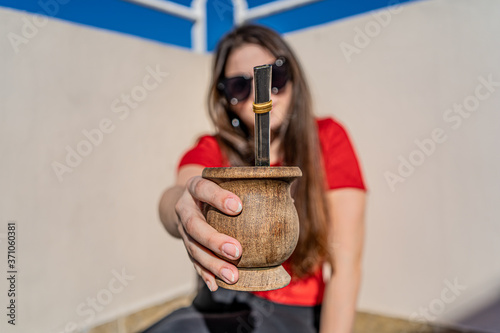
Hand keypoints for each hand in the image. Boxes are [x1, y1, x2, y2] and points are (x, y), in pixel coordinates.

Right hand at [175, 176, 242, 290]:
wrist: (188, 199)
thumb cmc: (216, 188)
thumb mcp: (225, 180)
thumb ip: (250, 186)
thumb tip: (287, 198)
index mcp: (195, 186)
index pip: (203, 189)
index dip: (218, 197)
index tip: (239, 207)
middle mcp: (185, 208)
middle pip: (194, 225)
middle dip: (214, 240)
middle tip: (237, 251)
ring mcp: (182, 229)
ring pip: (193, 248)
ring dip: (212, 263)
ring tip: (232, 276)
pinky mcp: (186, 244)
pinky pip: (193, 261)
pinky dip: (205, 273)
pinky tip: (216, 284)